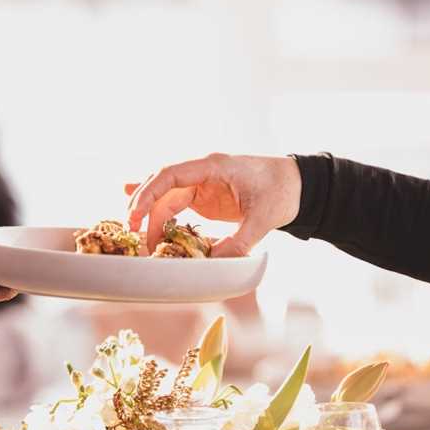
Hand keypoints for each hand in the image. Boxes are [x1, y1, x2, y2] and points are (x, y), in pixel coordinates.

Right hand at [126, 154, 301, 256]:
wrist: (299, 185)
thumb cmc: (284, 192)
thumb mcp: (265, 219)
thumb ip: (239, 241)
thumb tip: (212, 263)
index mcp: (214, 166)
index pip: (171, 174)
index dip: (148, 193)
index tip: (135, 214)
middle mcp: (202, 171)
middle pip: (161, 184)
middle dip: (142, 205)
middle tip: (131, 230)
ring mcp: (201, 182)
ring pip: (165, 195)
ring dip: (150, 213)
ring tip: (136, 234)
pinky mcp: (204, 195)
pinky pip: (174, 200)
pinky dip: (156, 207)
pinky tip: (136, 211)